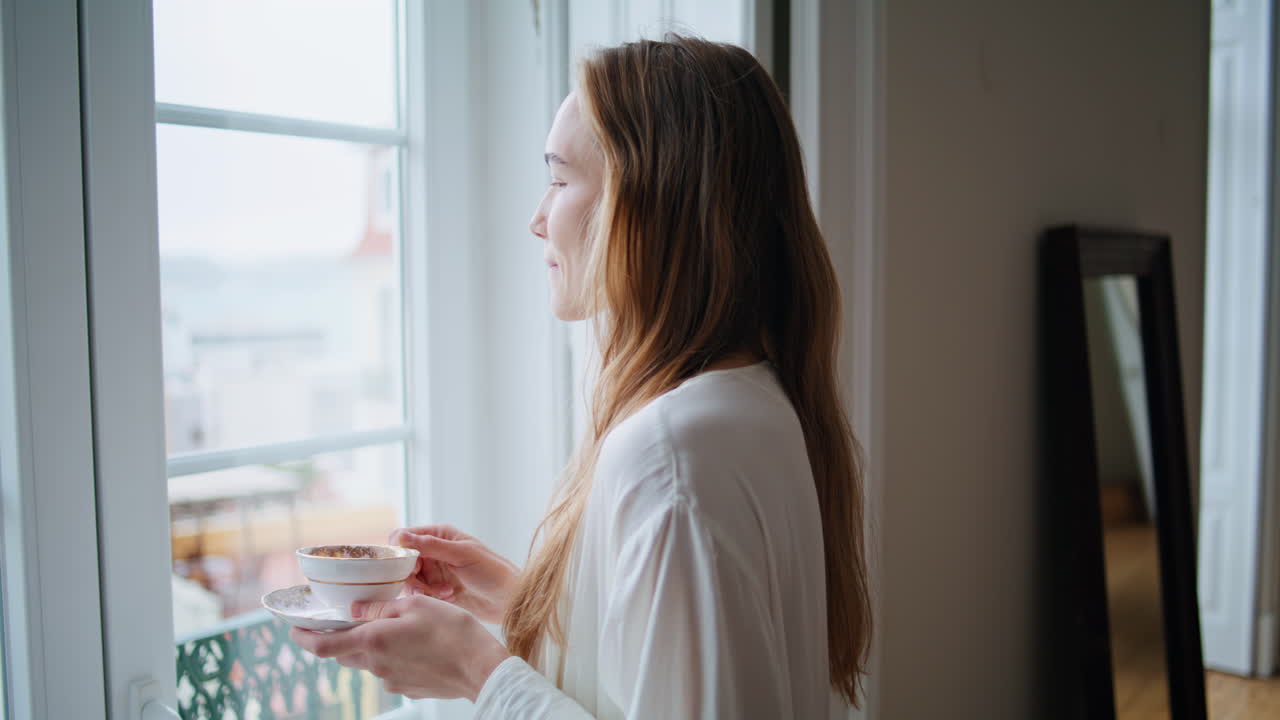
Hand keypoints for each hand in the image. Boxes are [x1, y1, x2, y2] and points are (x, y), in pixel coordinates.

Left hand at [289, 595, 511, 701]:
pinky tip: (415, 645)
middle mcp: (376, 665)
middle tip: (344, 621)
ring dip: (372, 645)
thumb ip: (381, 608)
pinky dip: (393, 656)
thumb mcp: (415, 604)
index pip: (323, 646)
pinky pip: (390, 670)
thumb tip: (356, 609)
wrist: (480, 668)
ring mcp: (391, 680)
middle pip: (344, 654)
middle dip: (338, 639)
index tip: (294, 630)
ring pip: (369, 661)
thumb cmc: (452, 630)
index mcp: (373, 641)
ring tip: (395, 628)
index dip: (304, 639)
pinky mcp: (408, 688)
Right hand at [390, 524, 518, 623]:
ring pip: (409, 580)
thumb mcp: (462, 555)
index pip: (403, 537)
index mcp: (439, 535)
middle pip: (403, 562)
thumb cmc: (492, 571)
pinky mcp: (435, 591)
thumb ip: (432, 545)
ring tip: (446, 592)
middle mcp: (433, 551)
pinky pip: (419, 594)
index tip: (410, 566)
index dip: (400, 551)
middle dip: (412, 576)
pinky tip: (450, 597)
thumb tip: (402, 536)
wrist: (509, 600)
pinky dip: (430, 597)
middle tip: (426, 587)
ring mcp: (434, 572)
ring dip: (424, 589)